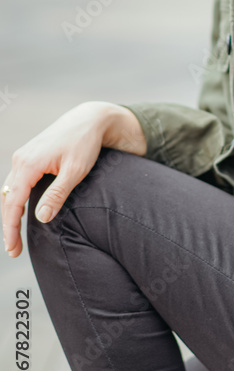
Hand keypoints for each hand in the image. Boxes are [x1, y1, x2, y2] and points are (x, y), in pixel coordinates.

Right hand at [1, 102, 145, 257]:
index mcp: (28, 164)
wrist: (89, 119)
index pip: (13, 203)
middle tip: (13, 251)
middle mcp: (20, 160)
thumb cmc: (85, 144)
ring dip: (9, 214)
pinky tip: (19, 213)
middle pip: (6, 199)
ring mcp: (22, 157)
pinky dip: (14, 200)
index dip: (11, 228)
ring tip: (14, 237)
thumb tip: (40, 219)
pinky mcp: (28, 157)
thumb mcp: (75, 171)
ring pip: (8, 191)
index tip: (12, 249)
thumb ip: (57, 194)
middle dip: (8, 226)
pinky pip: (15, 183)